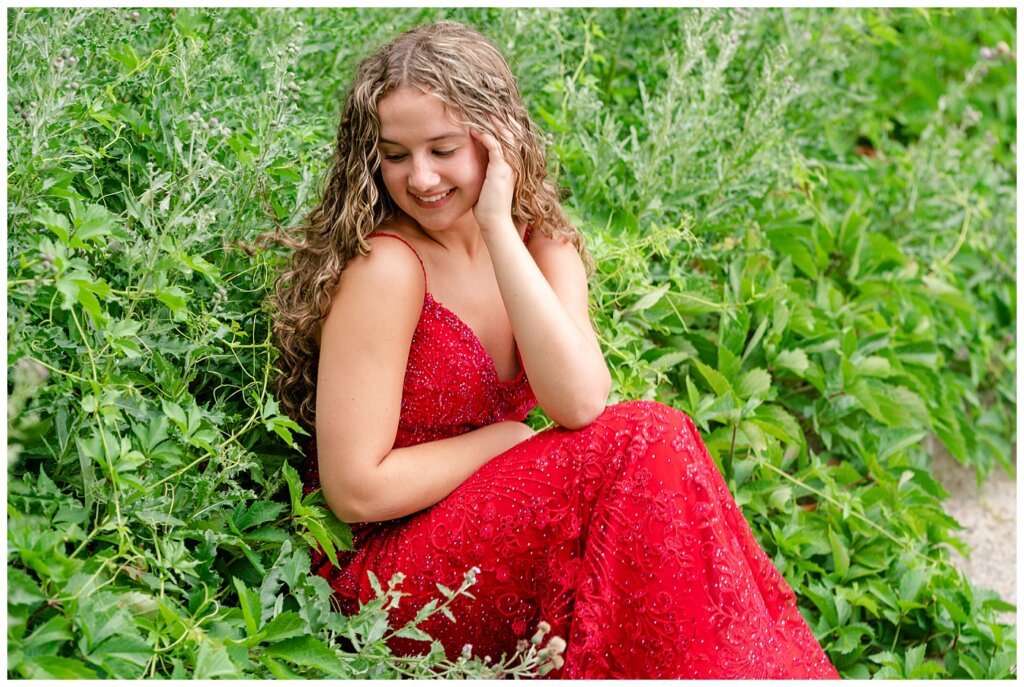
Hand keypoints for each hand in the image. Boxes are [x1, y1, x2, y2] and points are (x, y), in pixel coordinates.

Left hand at [469, 118, 517, 233]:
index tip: (489, 112)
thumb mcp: (487, 180)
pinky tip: (473, 130)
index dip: (504, 122)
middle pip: (512, 130)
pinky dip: (484, 135)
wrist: (494, 220)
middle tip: (485, 105)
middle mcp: (515, 161)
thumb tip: (475, 157)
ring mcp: (510, 164)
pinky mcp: (502, 169)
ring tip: (478, 112)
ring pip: (504, 134)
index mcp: (513, 162)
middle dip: (500, 116)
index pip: (512, 135)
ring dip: (491, 122)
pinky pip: (495, 145)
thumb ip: (486, 166)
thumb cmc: (488, 203)